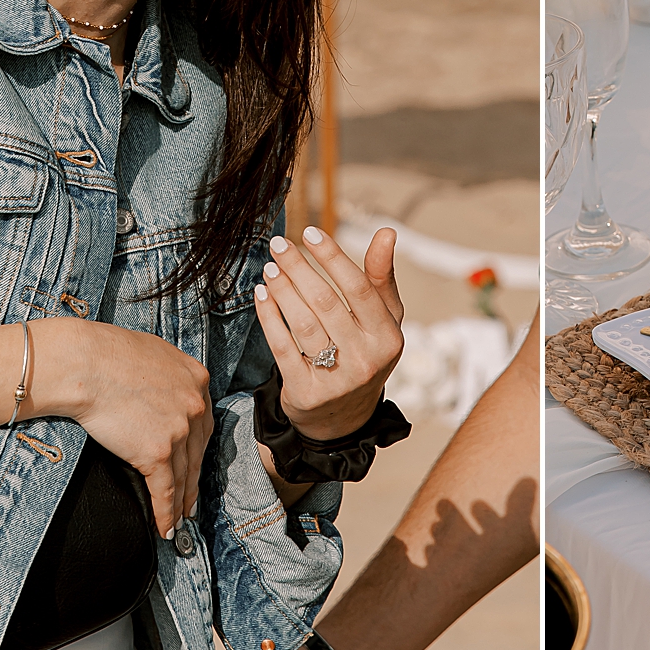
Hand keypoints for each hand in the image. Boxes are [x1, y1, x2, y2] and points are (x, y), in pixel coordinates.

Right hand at [41, 320, 212, 535]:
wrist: (85, 363)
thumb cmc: (106, 352)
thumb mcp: (153, 353)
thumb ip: (167, 375)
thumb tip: (161, 389)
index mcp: (197, 379)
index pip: (202, 422)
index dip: (197, 447)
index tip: (194, 462)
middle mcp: (195, 405)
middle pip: (197, 451)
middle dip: (194, 480)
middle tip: (192, 501)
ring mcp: (179, 429)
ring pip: (184, 475)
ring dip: (182, 502)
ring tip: (180, 520)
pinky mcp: (157, 452)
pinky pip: (165, 490)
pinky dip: (166, 513)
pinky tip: (165, 527)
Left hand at [253, 226, 405, 440]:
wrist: (343, 418)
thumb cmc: (364, 352)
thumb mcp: (383, 320)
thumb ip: (381, 277)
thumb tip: (387, 232)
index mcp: (388, 337)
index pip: (359, 288)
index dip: (332, 257)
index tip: (309, 232)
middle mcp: (366, 360)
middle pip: (326, 303)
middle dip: (299, 268)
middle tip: (278, 244)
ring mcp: (336, 380)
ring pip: (303, 323)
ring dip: (282, 290)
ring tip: (269, 268)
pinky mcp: (306, 393)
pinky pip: (282, 347)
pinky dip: (269, 317)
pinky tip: (261, 295)